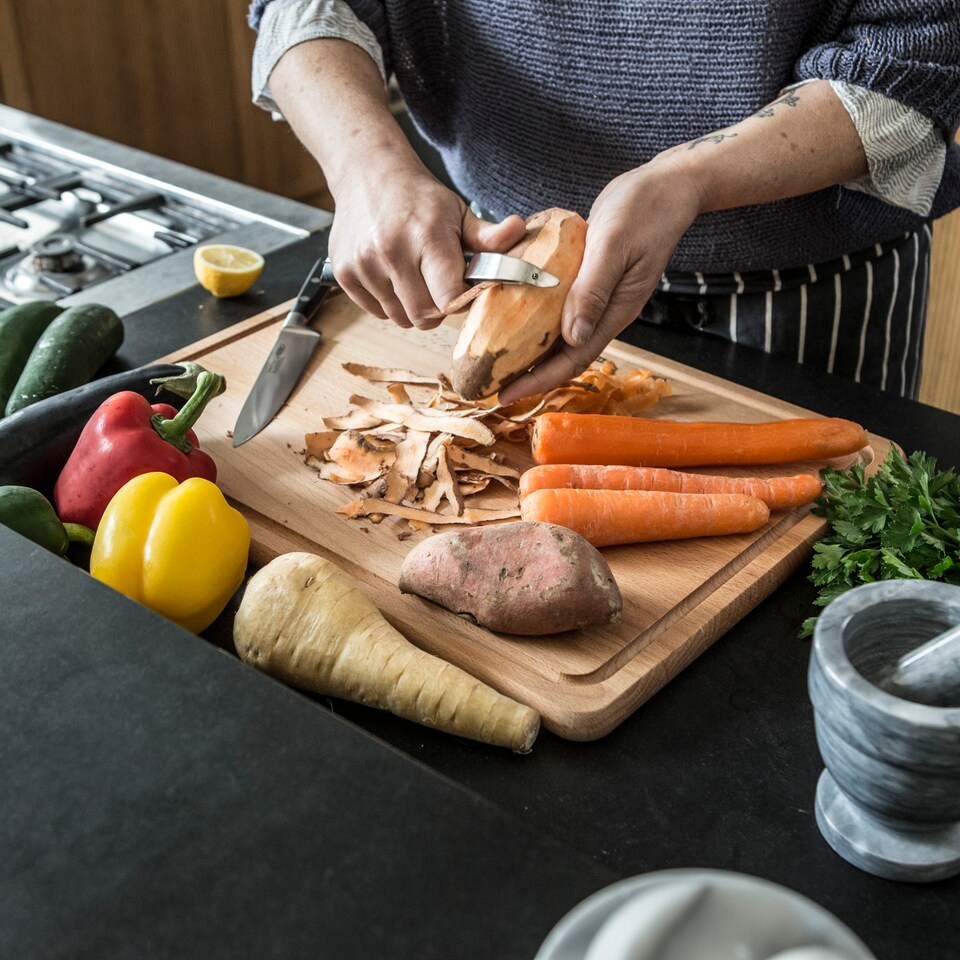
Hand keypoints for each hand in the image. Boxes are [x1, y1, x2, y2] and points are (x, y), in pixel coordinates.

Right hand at [328, 156, 525, 328]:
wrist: (368, 173)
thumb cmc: (419, 198)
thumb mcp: (458, 213)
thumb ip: (489, 237)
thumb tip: (519, 231)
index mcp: (427, 237)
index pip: (448, 299)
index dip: (459, 303)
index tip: (461, 291)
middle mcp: (392, 251)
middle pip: (423, 315)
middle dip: (437, 309)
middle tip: (438, 287)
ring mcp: (364, 264)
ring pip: (399, 317)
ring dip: (411, 307)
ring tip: (414, 278)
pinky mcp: (344, 273)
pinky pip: (375, 311)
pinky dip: (387, 303)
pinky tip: (392, 276)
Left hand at [498, 158, 701, 402]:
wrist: (666, 187)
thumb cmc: (644, 211)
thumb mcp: (614, 245)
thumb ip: (594, 289)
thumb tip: (572, 336)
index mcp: (616, 311)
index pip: (574, 359)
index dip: (540, 381)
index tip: (508, 395)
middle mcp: (605, 312)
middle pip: (563, 355)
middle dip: (528, 374)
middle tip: (490, 384)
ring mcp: (598, 298)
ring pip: (559, 335)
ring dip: (530, 350)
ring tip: (496, 359)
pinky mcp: (589, 282)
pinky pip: (558, 309)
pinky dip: (535, 318)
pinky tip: (511, 317)